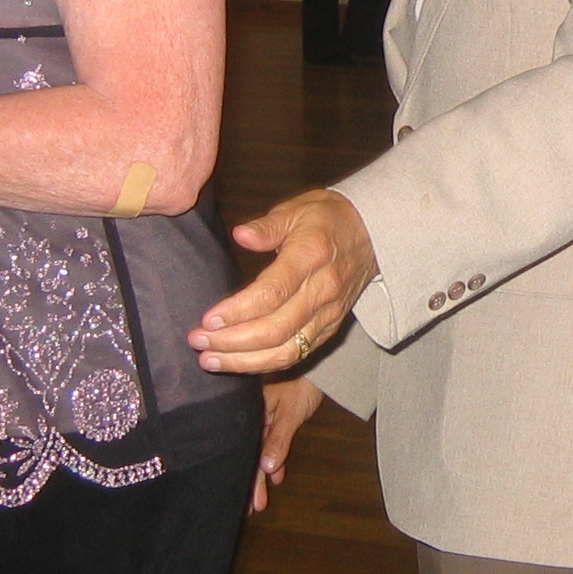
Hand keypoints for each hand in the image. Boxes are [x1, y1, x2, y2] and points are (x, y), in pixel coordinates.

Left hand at [190, 188, 376, 373]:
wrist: (375, 233)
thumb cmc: (328, 218)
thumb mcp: (298, 209)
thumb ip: (268, 226)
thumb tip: (240, 235)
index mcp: (311, 256)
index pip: (272, 293)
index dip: (238, 311)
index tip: (208, 319)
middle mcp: (323, 290)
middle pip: (276, 330)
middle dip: (232, 342)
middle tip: (197, 341)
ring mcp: (329, 313)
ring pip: (287, 350)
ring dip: (245, 361)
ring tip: (210, 360)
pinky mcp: (331, 327)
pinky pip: (298, 354)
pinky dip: (266, 364)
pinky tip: (238, 363)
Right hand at [250, 376, 323, 512]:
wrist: (320, 368)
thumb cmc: (303, 384)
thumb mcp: (290, 414)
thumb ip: (278, 440)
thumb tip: (266, 468)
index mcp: (247, 411)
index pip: (242, 448)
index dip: (242, 474)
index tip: (240, 497)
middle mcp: (250, 416)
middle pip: (249, 453)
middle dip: (251, 482)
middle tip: (250, 507)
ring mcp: (261, 418)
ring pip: (259, 452)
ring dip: (262, 475)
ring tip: (260, 501)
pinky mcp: (273, 419)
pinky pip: (270, 443)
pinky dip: (275, 459)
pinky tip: (277, 476)